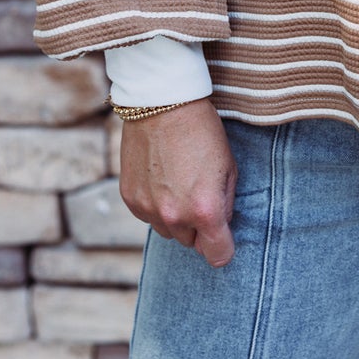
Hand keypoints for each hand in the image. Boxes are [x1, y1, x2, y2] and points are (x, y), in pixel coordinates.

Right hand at [118, 99, 237, 268]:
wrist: (162, 102)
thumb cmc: (202, 131)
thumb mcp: (228, 166)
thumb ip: (225, 204)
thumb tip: (220, 227)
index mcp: (205, 210)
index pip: (218, 256)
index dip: (224, 248)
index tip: (224, 238)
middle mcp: (175, 216)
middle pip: (191, 243)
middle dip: (198, 226)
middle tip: (200, 194)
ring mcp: (149, 210)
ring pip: (168, 231)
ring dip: (176, 217)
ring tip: (179, 183)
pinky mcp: (130, 199)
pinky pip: (147, 216)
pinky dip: (155, 205)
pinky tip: (161, 178)